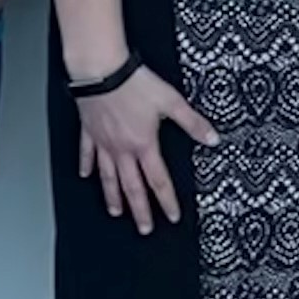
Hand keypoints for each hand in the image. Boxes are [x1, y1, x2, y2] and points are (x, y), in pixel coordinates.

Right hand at [74, 65, 219, 234]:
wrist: (101, 71)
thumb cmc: (133, 84)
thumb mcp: (171, 102)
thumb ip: (193, 122)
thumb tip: (213, 138)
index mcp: (144, 144)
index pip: (158, 180)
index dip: (167, 201)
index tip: (171, 216)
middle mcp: (122, 149)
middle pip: (132, 187)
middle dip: (140, 210)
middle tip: (144, 228)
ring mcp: (103, 142)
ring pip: (108, 177)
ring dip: (112, 196)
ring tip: (116, 212)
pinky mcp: (89, 131)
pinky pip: (87, 154)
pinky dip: (86, 166)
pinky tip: (85, 176)